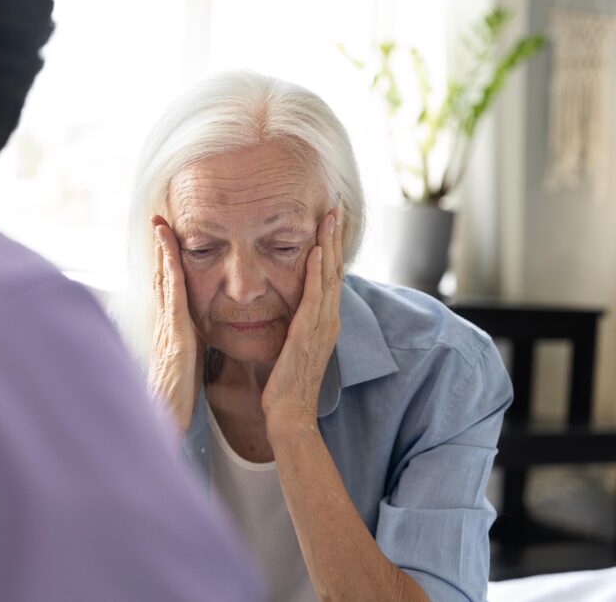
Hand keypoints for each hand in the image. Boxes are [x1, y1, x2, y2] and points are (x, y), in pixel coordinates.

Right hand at [148, 215, 203, 433]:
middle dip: (160, 249)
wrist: (167, 423)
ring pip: (164, 282)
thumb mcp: (185, 366)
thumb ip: (188, 347)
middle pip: (161, 278)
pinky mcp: (176, 338)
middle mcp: (164, 325)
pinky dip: (171, 275)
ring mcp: (167, 329)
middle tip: (159, 220)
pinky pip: (174, 299)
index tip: (167, 238)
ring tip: (162, 226)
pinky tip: (172, 257)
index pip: (168, 289)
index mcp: (171, 330)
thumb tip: (194, 336)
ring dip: (162, 253)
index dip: (166, 262)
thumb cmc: (176, 400)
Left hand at [261, 208, 342, 431]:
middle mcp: (328, 320)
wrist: (290, 413)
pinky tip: (316, 251)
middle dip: (334, 238)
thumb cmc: (286, 384)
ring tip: (329, 218)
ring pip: (329, 277)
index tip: (327, 223)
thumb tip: (287, 308)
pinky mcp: (308, 333)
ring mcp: (322, 326)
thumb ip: (294, 325)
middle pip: (335, 270)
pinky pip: (315, 297)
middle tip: (334, 208)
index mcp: (324, 321)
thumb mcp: (292, 345)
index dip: (330, 248)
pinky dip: (317, 272)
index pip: (330, 276)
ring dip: (329, 245)